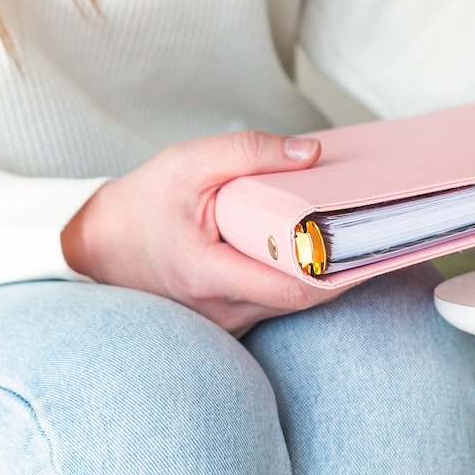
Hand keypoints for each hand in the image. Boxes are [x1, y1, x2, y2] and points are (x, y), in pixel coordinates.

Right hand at [61, 130, 346, 334]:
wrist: (97, 244)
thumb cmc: (141, 204)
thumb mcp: (189, 162)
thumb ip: (250, 153)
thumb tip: (311, 154)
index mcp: (210, 274)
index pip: (296, 289)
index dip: (341, 270)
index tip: (374, 243)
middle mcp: (221, 309)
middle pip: (304, 297)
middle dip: (342, 265)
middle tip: (377, 228)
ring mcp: (225, 321)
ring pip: (292, 302)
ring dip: (321, 270)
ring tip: (351, 230)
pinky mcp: (229, 318)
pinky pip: (275, 301)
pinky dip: (298, 276)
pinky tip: (314, 244)